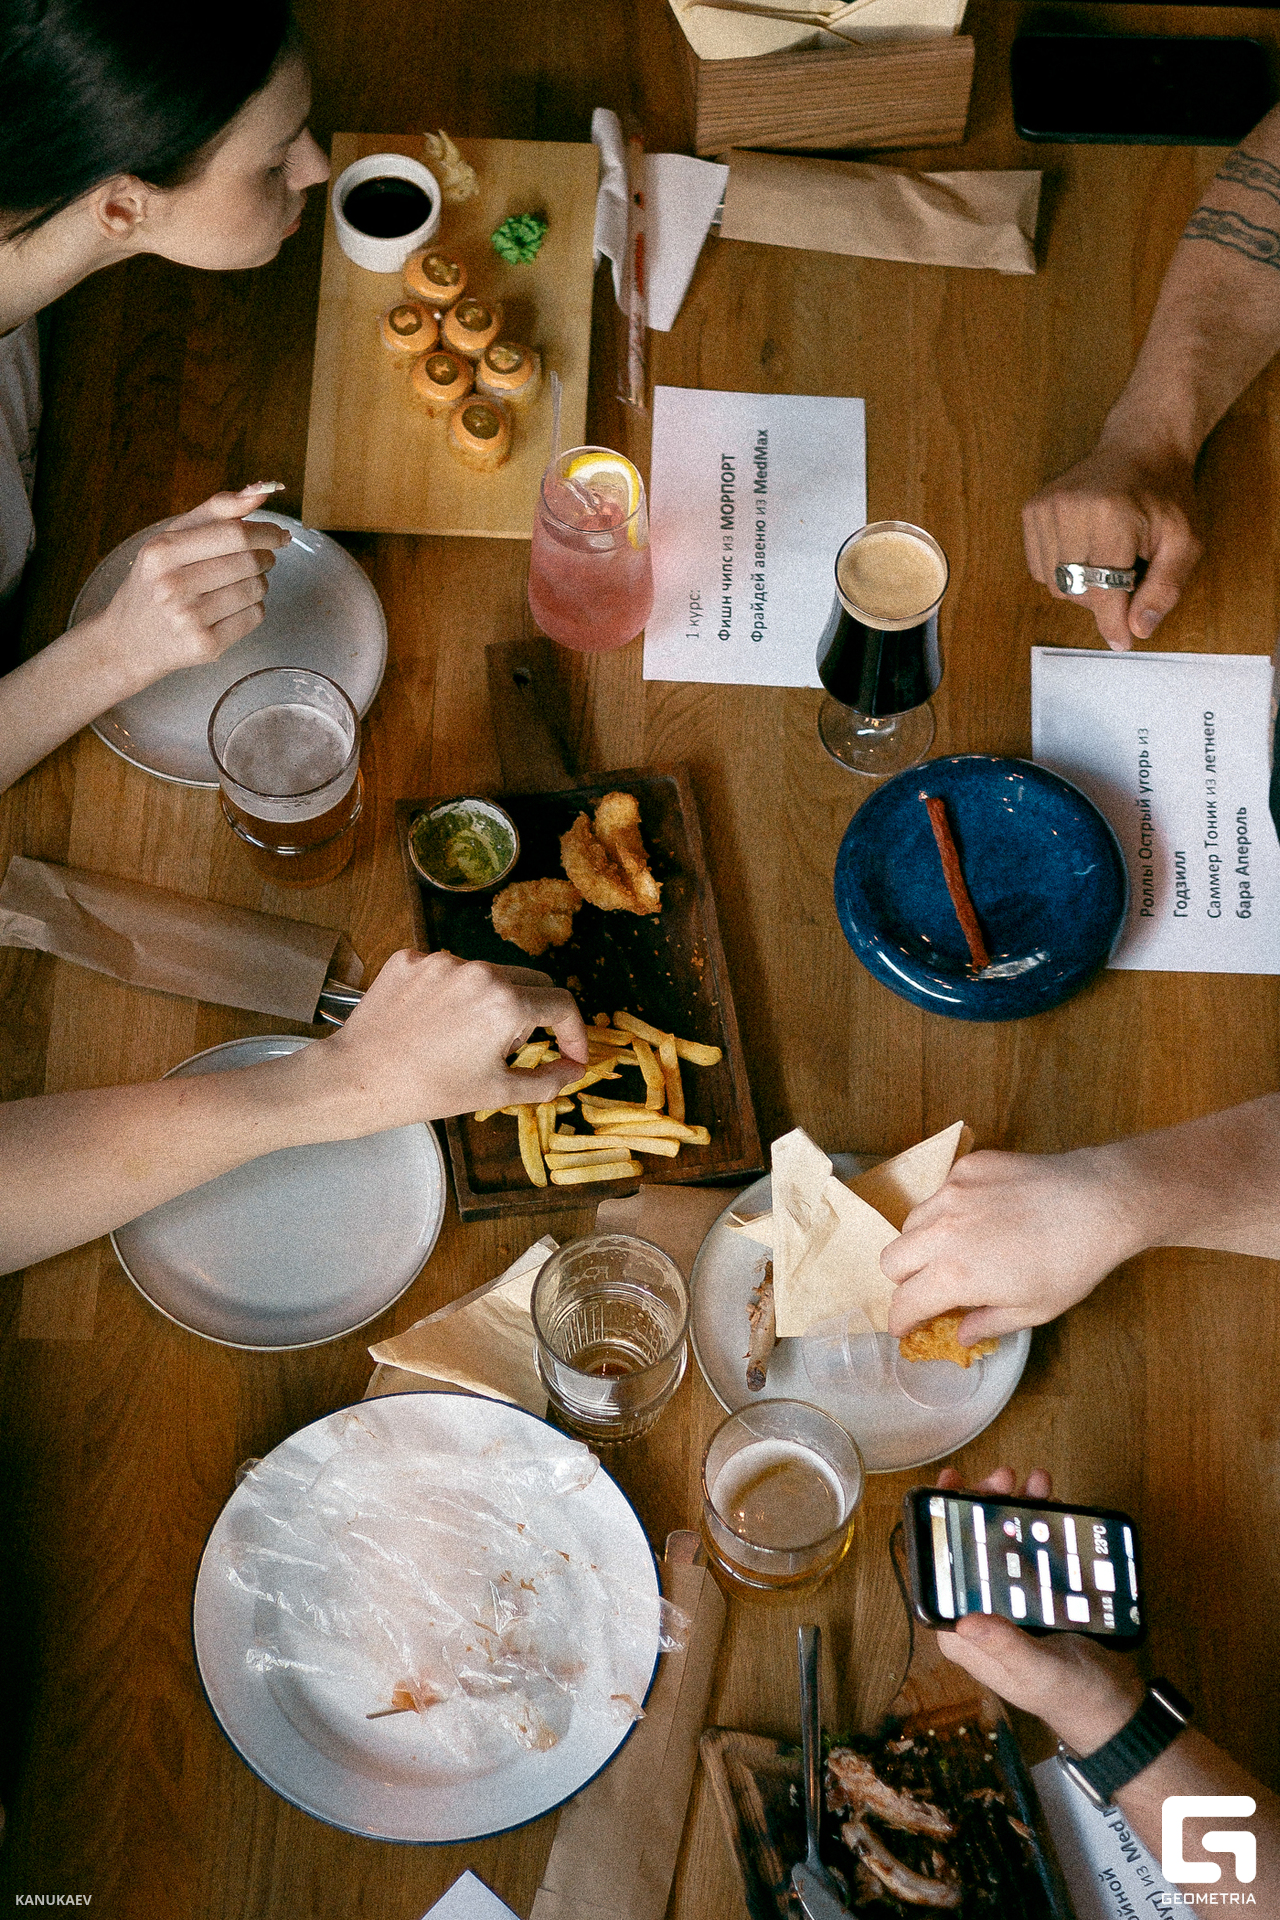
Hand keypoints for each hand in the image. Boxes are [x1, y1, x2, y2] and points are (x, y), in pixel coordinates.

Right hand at [89, 484, 291, 691]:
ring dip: (259, 582)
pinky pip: (254, 617)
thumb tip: (260, 491)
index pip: (233, 533)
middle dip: (265, 556)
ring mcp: (189, 618)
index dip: (265, 531)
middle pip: (249, 561)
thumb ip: (215, 511)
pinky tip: (233, 607)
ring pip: (256, 589)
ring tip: (239, 583)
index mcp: (162, 552)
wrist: (129, 639)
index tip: (279, 534)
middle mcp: (173, 585)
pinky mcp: (206, 645)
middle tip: (263, 558)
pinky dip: (254, 608)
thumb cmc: (156, 582)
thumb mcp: (171, 539)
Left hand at [304, 950, 589, 1135]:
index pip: (561, 1005)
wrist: (356, 1078)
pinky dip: (450, 994)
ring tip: (460, 1039)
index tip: (570, 1053)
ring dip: (490, 1002)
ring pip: (486, 975)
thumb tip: (574, 1071)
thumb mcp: (495, 1093)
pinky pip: (446, 971)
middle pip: (529, 983)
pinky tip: (431, 1023)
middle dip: (533, 1016)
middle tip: (509, 1050)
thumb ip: (546, 1081)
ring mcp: (441, 960)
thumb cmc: (427, 1091)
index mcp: (506, 1003)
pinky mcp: (409, 958)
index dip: (574, 1033)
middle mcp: (478, 970)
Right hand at [882, 1146, 1148, 1343]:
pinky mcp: (967, 1166)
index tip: (907, 1328)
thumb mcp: (1033, 1310)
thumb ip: (987, 1323)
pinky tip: (983, 1215)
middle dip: (905, 1280)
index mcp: (954, 1274)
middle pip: (891, 1259)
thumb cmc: (1071, 1264)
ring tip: (956, 1249)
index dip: (901, 1321)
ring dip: (922, 1243)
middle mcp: (941, 1230)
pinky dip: (948, 1210)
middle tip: (932, 1288)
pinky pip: (940, 1192)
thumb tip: (959, 1335)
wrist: (1100, 1202)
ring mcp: (951, 1192)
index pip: (903, 1302)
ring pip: (911, 1222)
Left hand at [934, 1467, 1144, 1752]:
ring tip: (1033, 1482)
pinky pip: (1033, 1548)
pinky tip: (1050, 1500)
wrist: (1116, 1708)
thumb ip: (1004, 1645)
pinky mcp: (1040, 1591)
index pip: (939, 1570)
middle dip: (982, 1506)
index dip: (938, 1525)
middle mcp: (981, 1610)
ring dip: (1014, 1506)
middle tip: (1005, 1478)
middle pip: (970, 1546)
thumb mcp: (1035, 1671)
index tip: (950, 1486)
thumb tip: (964, 1620)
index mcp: (964, 1632)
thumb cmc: (1070, 1696)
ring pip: (1003, 1540)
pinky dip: (1040, 1522)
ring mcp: (1012, 1598)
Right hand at [1022, 439, 1200, 649]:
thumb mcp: (1184, 541)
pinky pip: (1040, 569)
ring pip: (1055, 585)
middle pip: (1077, 592)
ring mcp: (1046, 508)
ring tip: (1106, 559)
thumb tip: (1139, 630)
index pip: (1103, 590)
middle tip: (1128, 573)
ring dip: (1082, 585)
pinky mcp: (1032, 510)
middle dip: (1103, 597)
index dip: (1113, 623)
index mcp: (1112, 517)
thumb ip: (1165, 588)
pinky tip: (1085, 549)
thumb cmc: (1164, 495)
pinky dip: (1063, 571)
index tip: (1121, 642)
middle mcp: (1071, 510)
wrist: (1140, 446)